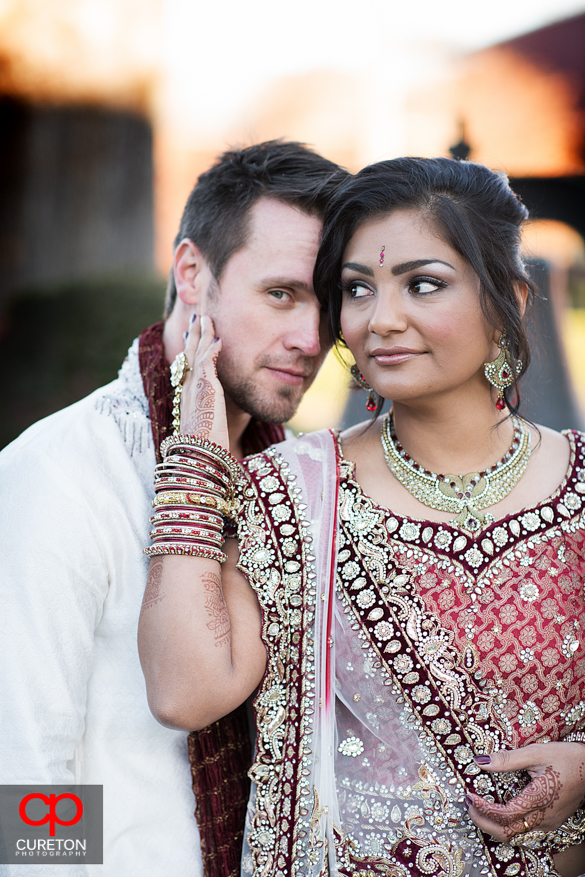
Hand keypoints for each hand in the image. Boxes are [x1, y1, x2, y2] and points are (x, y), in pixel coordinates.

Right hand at [179, 315, 228, 450]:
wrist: (199, 455)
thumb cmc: (204, 448)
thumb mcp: (207, 427)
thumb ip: (210, 416)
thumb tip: (219, 420)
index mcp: (187, 397)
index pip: (187, 367)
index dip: (189, 350)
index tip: (189, 335)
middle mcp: (187, 389)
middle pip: (189, 355)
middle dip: (193, 335)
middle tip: (195, 318)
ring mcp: (194, 387)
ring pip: (196, 354)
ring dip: (202, 335)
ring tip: (206, 319)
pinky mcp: (205, 388)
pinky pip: (207, 362)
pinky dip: (212, 349)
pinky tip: (218, 339)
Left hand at [466, 742, 584, 841]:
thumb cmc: (567, 758)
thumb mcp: (536, 753)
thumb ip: (508, 759)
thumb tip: (481, 761)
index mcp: (539, 800)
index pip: (504, 815)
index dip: (483, 808)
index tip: (469, 794)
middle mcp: (543, 817)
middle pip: (507, 833)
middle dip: (483, 822)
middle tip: (468, 804)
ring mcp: (548, 823)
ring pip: (515, 835)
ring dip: (493, 825)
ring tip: (478, 807)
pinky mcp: (551, 822)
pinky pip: (524, 831)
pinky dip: (506, 826)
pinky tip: (498, 812)